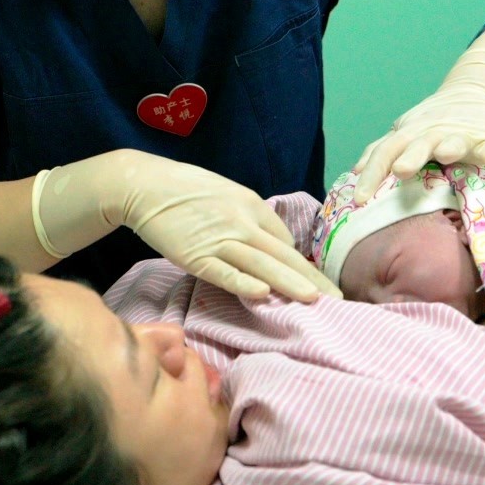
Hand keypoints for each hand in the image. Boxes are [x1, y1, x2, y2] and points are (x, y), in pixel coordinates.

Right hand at [33, 150, 341, 301]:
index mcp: (251, 206)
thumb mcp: (227, 196)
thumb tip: (272, 243)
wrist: (145, 184)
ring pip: (261, 264)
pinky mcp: (195, 254)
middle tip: (339, 299)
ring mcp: (219, 238)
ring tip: (314, 300)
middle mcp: (242, 221)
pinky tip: (263, 295)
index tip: (323, 286)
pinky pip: (223, 271)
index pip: (284, 240)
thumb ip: (249, 218)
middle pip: (283, 254)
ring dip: (289, 282)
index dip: (303, 265)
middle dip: (312, 279)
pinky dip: (243, 283)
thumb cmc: (186, 191)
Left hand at [352, 12, 484, 202]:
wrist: (472, 90)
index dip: (372, 173)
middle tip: (400, 171)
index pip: (385, 152)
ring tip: (446, 154)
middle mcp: (433, 133)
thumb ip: (384, 151)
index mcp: (409, 133)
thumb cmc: (432, 122)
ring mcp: (461, 135)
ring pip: (455, 141)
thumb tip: (357, 170)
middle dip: (410, 157)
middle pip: (418, 145)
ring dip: (450, 147)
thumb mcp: (404, 131)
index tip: (359, 199)